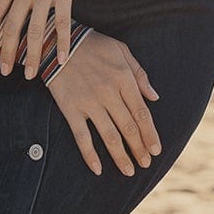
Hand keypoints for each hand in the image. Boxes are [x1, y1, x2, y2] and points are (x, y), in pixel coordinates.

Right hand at [44, 30, 161, 176]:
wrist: (58, 42)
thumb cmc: (93, 45)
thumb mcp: (121, 51)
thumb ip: (139, 74)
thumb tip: (154, 97)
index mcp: (123, 79)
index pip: (141, 113)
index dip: (150, 134)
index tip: (156, 150)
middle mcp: (108, 93)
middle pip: (128, 127)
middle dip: (139, 149)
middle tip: (145, 164)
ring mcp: (89, 102)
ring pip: (109, 136)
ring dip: (120, 156)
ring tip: (129, 171)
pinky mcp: (70, 108)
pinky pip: (82, 136)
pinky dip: (90, 154)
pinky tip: (98, 169)